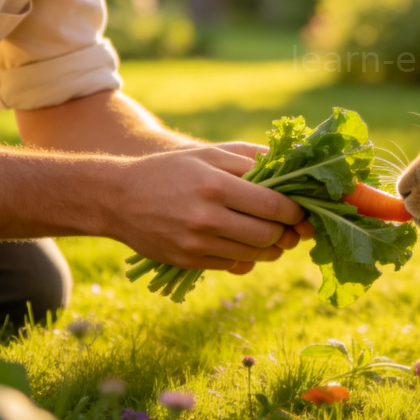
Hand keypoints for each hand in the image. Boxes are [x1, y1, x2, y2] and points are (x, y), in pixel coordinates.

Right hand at [102, 145, 309, 270]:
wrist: (118, 198)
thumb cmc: (172, 169)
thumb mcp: (210, 154)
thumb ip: (252, 157)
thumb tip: (293, 165)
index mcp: (216, 185)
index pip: (273, 205)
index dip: (295, 210)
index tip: (300, 208)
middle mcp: (206, 217)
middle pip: (268, 235)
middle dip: (287, 231)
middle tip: (292, 225)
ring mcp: (196, 243)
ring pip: (254, 255)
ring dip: (272, 248)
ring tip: (273, 235)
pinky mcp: (188, 261)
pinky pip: (233, 266)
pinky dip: (248, 258)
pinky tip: (247, 245)